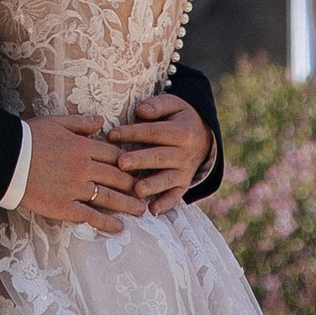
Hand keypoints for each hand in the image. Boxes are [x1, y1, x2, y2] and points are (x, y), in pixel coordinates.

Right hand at [20, 112, 143, 227]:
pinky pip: (90, 216)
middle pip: (116, 177)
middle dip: (134, 185)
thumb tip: (101, 121)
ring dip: (127, 204)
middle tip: (147, 192)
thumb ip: (80, 122)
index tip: (140, 168)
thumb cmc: (29, 137)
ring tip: (141, 211)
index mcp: (82, 146)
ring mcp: (75, 188)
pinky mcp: (64, 207)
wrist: (9, 159)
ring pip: (108, 197)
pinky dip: (106, 223)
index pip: (114, 155)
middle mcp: (84, 167)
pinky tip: (118, 228)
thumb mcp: (56, 121)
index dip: (128, 162)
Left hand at [111, 93, 214, 215]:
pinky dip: (165, 204)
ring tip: (136, 190)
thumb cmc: (179, 118)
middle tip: (121, 164)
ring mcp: (185, 171)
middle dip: (139, 160)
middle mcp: (185, 153)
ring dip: (152, 185)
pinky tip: (153, 210)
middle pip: (159, 157)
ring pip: (167, 179)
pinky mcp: (184, 185)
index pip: (153, 132)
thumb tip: (140, 111)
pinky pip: (176, 196)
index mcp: (182, 131)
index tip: (111, 135)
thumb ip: (157, 106)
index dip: (132, 132)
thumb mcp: (173, 104)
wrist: (204, 137)